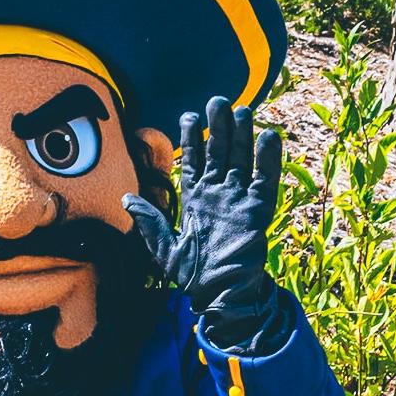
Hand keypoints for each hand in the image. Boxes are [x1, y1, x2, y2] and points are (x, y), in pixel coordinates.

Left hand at [123, 97, 280, 342]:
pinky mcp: (257, 211)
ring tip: (242, 110)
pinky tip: (269, 137)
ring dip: (242, 136)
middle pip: (220, 154)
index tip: (190, 116)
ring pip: (241, 161)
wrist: (218, 294)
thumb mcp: (163, 248)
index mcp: (195, 201)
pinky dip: (268, 160)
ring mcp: (239, 201)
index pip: (193, 163)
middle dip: (219, 128)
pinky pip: (265, 181)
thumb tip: (126, 198)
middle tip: (218, 101)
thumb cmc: (191, 274)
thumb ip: (150, 222)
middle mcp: (218, 195)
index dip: (192, 140)